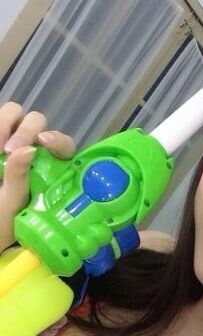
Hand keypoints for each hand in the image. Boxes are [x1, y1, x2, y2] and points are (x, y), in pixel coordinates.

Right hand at [0, 101, 76, 250]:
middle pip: (36, 121)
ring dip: (4, 124)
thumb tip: (28, 149)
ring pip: (13, 114)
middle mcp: (33, 149)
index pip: (63, 144)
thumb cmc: (2, 221)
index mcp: (50, 167)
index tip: (44, 142)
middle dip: (24, 131)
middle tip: (8, 151)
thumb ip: (18, 177)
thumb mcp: (11, 204)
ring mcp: (12, 142)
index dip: (57, 139)